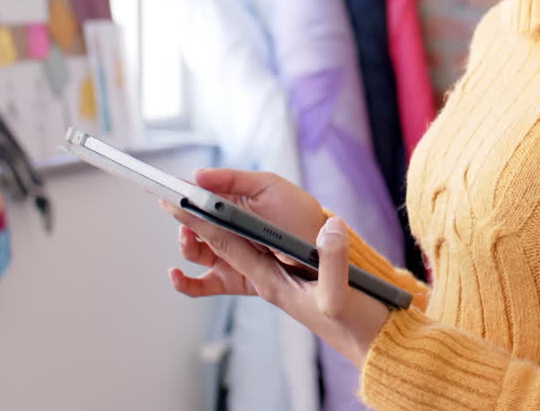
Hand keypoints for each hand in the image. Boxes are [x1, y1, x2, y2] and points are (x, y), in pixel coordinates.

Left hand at [160, 168, 391, 366]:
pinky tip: (237, 229)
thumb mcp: (345, 292)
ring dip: (213, 232)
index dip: (201, 221)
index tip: (177, 199)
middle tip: (170, 197)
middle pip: (222, 246)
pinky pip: (256, 258)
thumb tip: (329, 228)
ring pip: (234, 250)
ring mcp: (277, 279)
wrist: (369, 342)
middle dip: (195, 222)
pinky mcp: (290, 279)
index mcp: (271, 281)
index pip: (228, 244)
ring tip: (193, 210)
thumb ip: (334, 262)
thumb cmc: (355, 322)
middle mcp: (267, 279)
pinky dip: (241, 243)